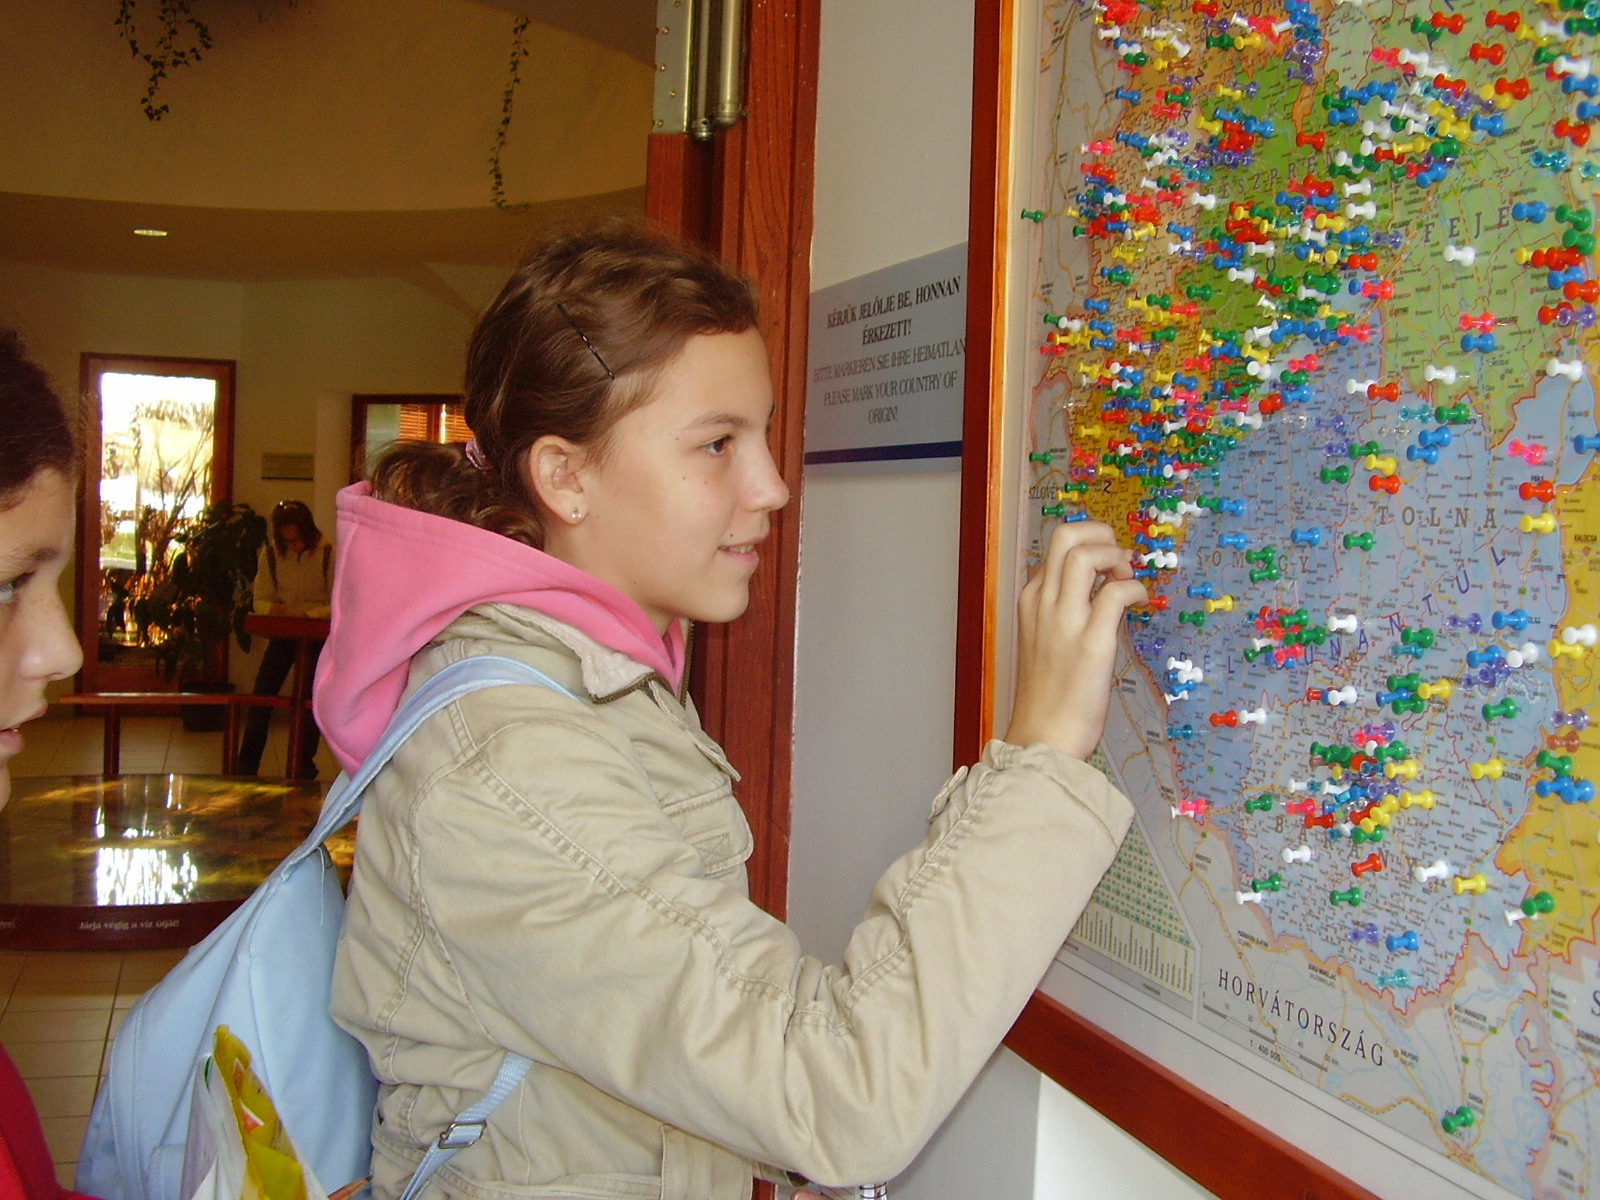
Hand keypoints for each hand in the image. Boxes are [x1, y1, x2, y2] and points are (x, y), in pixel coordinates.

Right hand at [1003, 520, 1146, 759]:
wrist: (1043, 738)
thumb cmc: (1047, 697)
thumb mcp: (1043, 643)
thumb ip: (1062, 613)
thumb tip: (1100, 594)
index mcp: (1030, 603)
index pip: (1055, 551)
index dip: (1087, 547)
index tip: (1107, 567)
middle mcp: (1043, 604)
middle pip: (1065, 536)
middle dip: (1100, 533)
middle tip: (1119, 558)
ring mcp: (1065, 622)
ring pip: (1085, 554)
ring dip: (1115, 555)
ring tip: (1127, 578)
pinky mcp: (1092, 643)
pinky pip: (1117, 594)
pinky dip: (1135, 589)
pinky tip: (1140, 603)